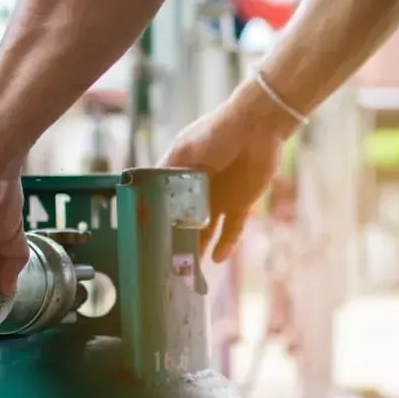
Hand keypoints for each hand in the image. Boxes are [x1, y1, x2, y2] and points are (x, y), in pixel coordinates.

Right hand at [159, 82, 299, 261]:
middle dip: (176, 244)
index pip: (164, 205)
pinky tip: (218, 259)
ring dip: (199, 250)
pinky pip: (233, 230)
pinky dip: (227, 244)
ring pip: (206, 232)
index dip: (156, 223)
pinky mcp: (241, 204)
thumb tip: (142, 187)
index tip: (145, 242)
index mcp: (180, 177)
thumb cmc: (217, 131)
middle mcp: (198, 192)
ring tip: (189, 272)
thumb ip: (167, 170)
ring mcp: (220, 200)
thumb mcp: (185, 149)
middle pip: (184, 224)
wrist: (257, 125)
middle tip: (167, 266)